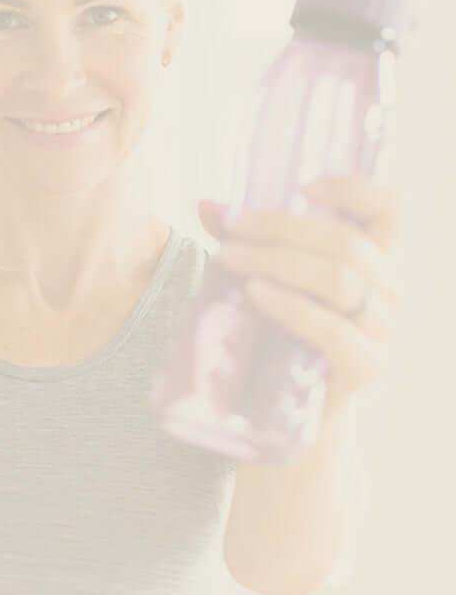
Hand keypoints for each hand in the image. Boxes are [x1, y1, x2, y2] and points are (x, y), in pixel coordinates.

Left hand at [198, 174, 402, 418]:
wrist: (291, 409)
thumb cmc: (281, 332)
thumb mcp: (268, 278)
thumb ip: (245, 241)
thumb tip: (207, 205)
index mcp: (373, 258)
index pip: (387, 209)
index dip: (354, 188)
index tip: (302, 186)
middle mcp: (387, 290)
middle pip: (346, 242)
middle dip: (281, 228)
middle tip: (230, 229)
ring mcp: (380, 330)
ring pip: (338, 279)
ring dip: (277, 261)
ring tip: (228, 258)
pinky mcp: (364, 366)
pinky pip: (332, 328)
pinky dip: (290, 304)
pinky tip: (254, 293)